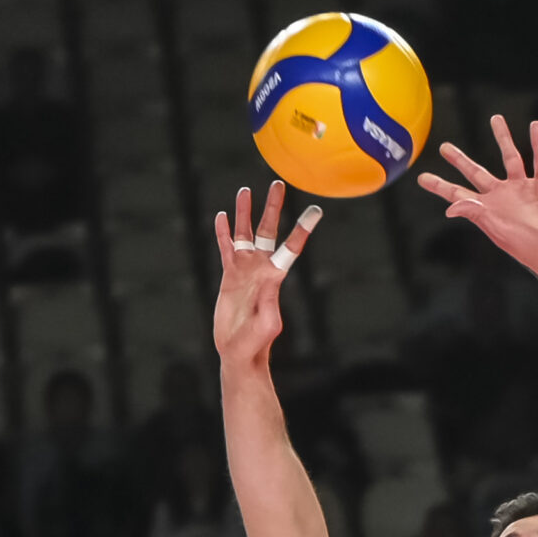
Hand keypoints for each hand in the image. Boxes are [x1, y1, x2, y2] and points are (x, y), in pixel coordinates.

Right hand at [213, 181, 320, 366]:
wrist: (238, 351)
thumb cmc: (257, 343)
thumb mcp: (267, 324)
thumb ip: (269, 302)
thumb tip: (268, 278)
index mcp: (275, 277)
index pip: (291, 248)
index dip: (302, 229)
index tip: (315, 211)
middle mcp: (261, 268)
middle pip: (268, 230)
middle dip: (273, 208)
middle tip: (278, 184)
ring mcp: (245, 270)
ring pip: (245, 234)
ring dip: (245, 213)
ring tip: (245, 191)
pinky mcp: (229, 276)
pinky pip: (226, 248)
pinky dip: (223, 232)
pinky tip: (221, 216)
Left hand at [419, 117, 537, 280]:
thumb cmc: (528, 248)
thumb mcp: (498, 230)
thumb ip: (475, 213)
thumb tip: (450, 207)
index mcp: (487, 209)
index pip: (457, 194)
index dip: (440, 185)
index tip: (422, 177)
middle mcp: (502, 196)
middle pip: (476, 172)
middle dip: (460, 160)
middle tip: (444, 147)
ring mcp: (523, 189)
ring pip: (510, 156)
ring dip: (503, 138)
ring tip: (495, 118)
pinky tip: (535, 127)